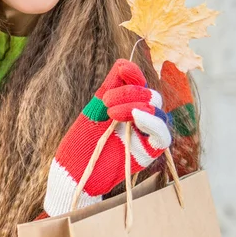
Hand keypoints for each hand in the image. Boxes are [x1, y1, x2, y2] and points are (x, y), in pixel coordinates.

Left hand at [43, 59, 171, 216]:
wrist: (73, 172)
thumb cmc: (80, 142)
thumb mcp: (94, 109)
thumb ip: (110, 86)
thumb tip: (124, 63)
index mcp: (126, 106)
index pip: (140, 84)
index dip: (135, 75)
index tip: (124, 71)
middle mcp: (139, 119)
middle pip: (150, 96)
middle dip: (130, 93)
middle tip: (106, 103)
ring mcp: (145, 135)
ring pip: (158, 110)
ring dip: (137, 105)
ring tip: (112, 111)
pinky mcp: (149, 152)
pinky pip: (162, 134)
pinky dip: (152, 122)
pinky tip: (136, 117)